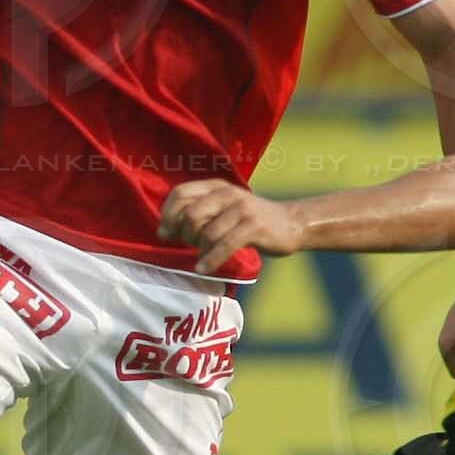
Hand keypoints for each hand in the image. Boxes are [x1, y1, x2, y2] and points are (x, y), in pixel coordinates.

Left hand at [156, 179, 304, 275]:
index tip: (165, 233)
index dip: (168, 215)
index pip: (180, 193)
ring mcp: (242, 209)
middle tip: (190, 245)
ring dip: (200, 249)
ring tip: (203, 257)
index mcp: (216, 186)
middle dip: (185, 235)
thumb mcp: (223, 208)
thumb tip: (162, 231)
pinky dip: (211, 260)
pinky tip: (204, 269)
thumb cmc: (249, 220)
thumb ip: (197, 213)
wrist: (291, 223)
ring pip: (207, 232)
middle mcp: (228, 193)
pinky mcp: (254, 227)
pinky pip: (224, 245)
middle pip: (190, 215)